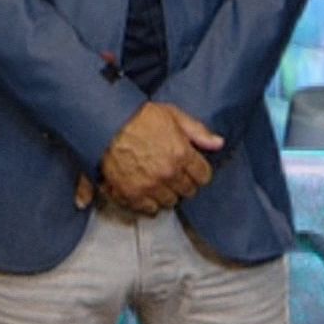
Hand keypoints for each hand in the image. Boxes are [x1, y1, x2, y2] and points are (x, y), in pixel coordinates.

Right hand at [99, 103, 224, 215]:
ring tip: (159, 180)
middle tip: (174, 172)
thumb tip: (218, 143)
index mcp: (181, 154)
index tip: (191, 167)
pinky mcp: (131, 194)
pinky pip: (149, 209)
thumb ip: (198, 131)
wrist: (105, 122)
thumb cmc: (137, 115)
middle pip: (188, 191)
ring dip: (167, 192)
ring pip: (170, 202)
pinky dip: (149, 202)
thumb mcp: (172, 114)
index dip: (198, 170)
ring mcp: (149, 186)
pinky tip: (146, 189)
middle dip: (184, 181)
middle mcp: (168, 174)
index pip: (204, 176)